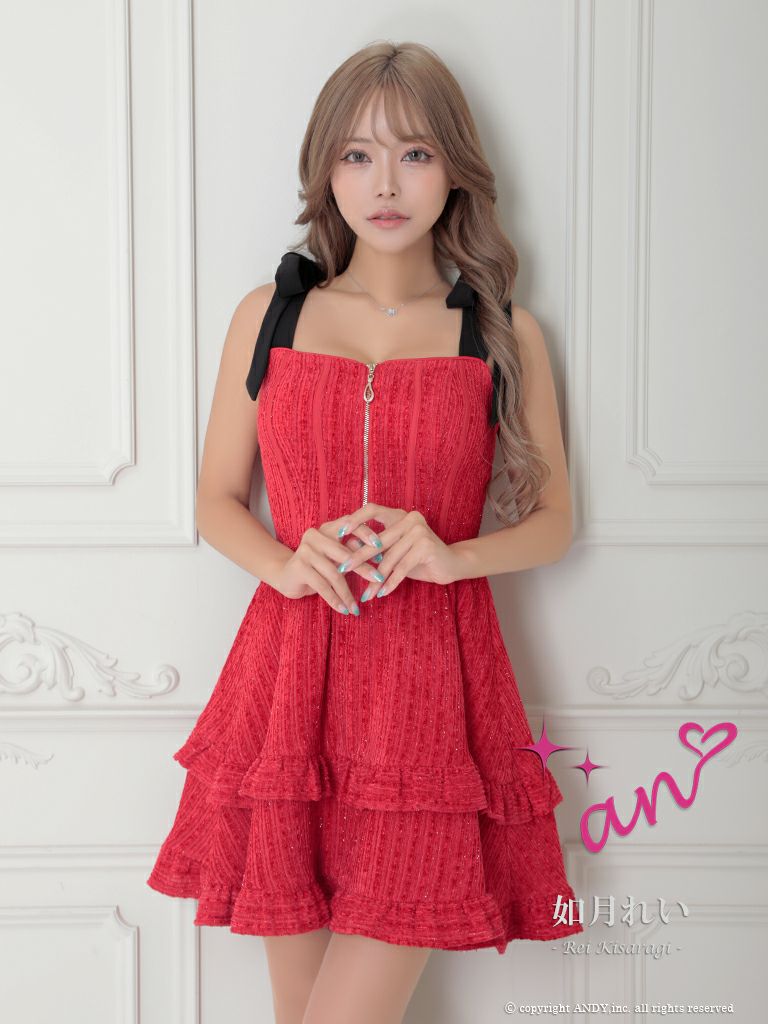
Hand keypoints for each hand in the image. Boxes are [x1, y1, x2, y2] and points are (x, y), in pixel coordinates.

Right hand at [269, 512, 389, 614]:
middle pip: (345, 553)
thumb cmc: (317, 566)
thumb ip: (352, 552)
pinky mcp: (299, 566)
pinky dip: (334, 599)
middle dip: (364, 568)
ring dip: (347, 593)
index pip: (350, 525)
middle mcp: (315, 535)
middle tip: (378, 580)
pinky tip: (343, 609)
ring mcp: (305, 550)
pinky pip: (322, 586)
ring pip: (334, 573)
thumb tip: (378, 556)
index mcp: (327, 528)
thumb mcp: (336, 557)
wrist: (285, 575)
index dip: (367, 535)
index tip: (381, 550)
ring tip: (356, 607)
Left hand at [334, 503, 465, 599]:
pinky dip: (391, 582)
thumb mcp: (395, 551)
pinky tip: (383, 594)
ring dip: (376, 579)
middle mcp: (409, 518)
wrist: (451, 565)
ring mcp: (419, 531)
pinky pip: (402, 568)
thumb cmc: (419, 558)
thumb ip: (376, 548)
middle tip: (342, 570)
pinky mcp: (426, 546)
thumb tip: (347, 550)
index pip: (372, 510)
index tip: (339, 533)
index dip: (354, 519)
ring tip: (366, 593)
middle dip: (358, 557)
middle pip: (377, 540)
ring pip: (389, 558)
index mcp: (399, 515)